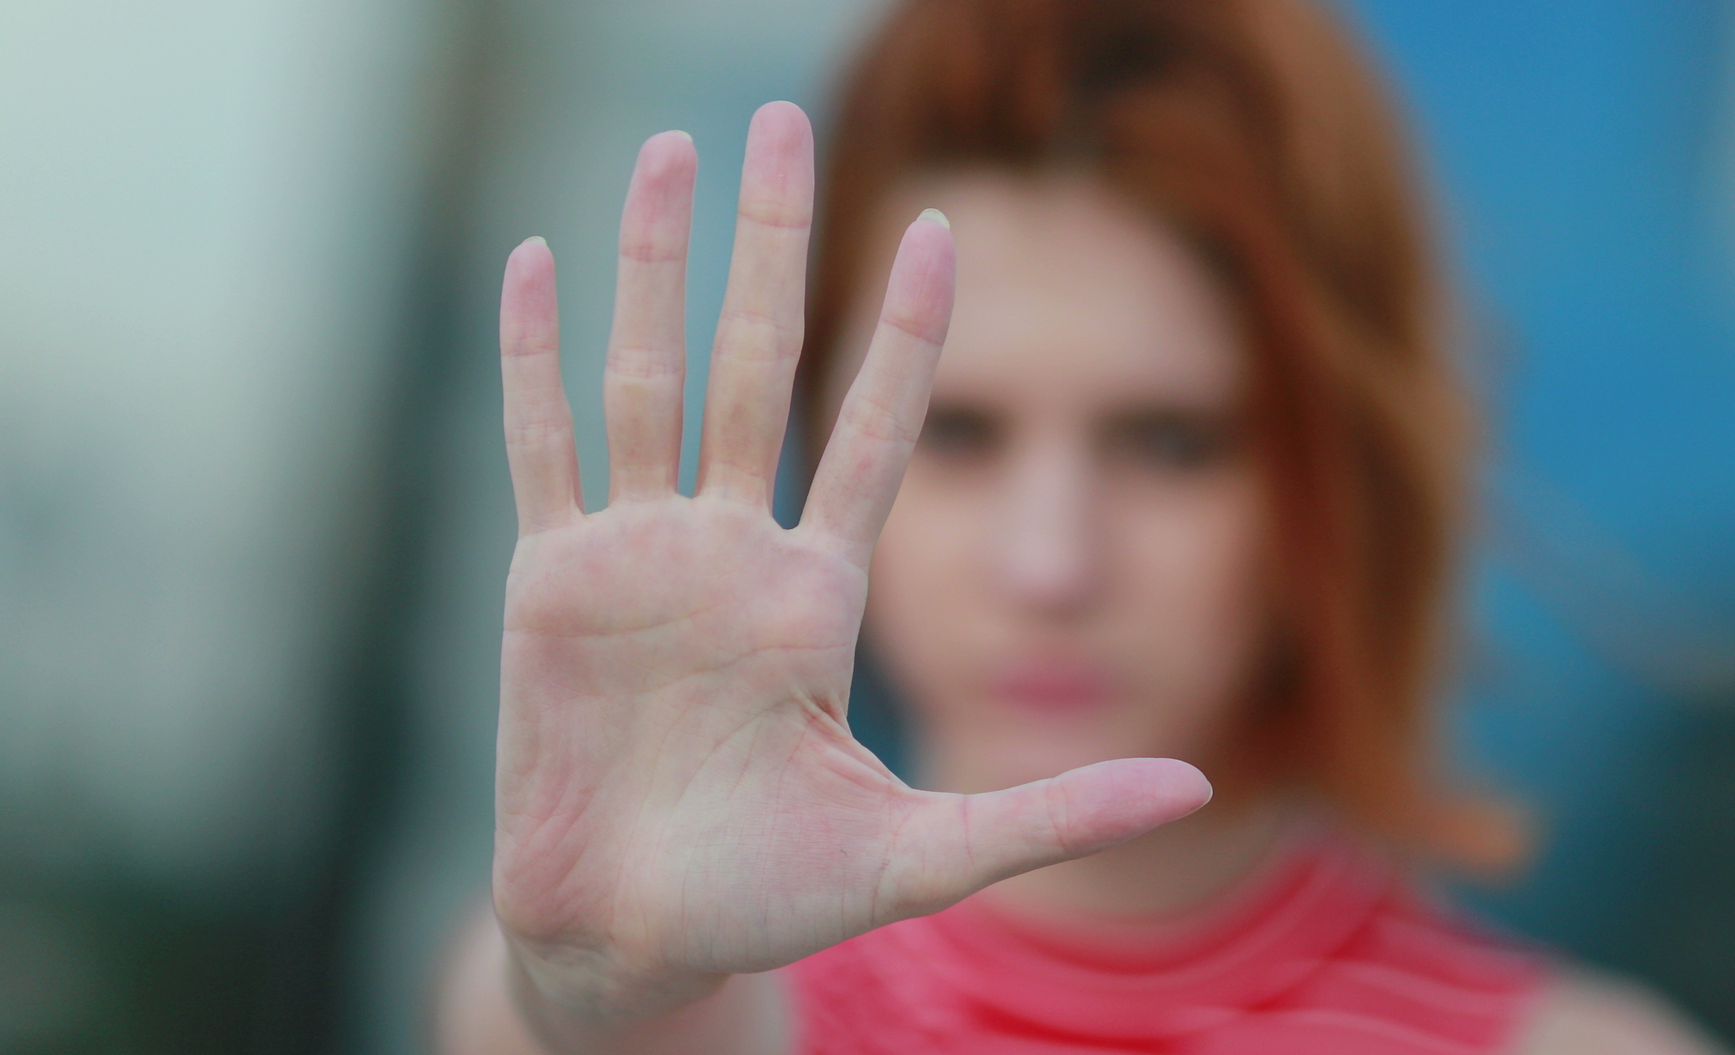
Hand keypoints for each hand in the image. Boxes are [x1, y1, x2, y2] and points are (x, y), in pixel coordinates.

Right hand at [491, 101, 1211, 1028]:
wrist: (632, 944)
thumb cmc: (771, 903)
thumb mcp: (922, 857)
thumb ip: (1052, 813)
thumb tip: (1198, 787)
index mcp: (820, 600)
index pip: (876, 431)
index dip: (907, 331)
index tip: (944, 226)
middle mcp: (733, 555)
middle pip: (758, 365)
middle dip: (771, 244)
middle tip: (779, 123)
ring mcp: (639, 560)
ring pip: (649, 379)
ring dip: (656, 266)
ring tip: (672, 151)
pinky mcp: (550, 587)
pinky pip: (543, 448)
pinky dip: (535, 359)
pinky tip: (536, 261)